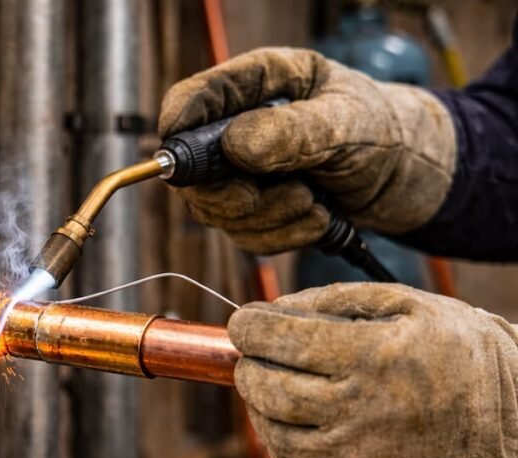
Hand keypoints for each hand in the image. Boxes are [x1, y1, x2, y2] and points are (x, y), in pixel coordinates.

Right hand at [158, 48, 455, 253]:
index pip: (194, 99)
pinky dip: (282, 236)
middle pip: (194, 168)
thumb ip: (295, 132)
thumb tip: (237, 145)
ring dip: (267, 218)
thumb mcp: (349, 122)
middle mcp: (241, 129)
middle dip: (231, 193)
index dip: (180, 124)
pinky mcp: (258, 212)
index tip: (183, 154)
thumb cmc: (387, 131)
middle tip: (267, 195)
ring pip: (218, 211)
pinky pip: (245, 237)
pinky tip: (316, 219)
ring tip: (313, 204)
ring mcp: (245, 174)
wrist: (412, 176)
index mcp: (259, 85)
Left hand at [228, 283, 517, 457]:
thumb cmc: (461, 357)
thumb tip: (273, 308)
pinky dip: (278, 441)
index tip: (242, 323)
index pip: (280, 339)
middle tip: (253, 355)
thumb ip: (337, 299)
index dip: (248, 327)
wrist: (516, 433)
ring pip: (272, 429)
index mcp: (372, 356)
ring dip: (259, 403)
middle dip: (247, 365)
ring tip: (272, 385)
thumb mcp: (411, 306)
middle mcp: (359, 409)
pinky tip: (291, 422)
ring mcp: (357, 456)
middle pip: (266, 387)